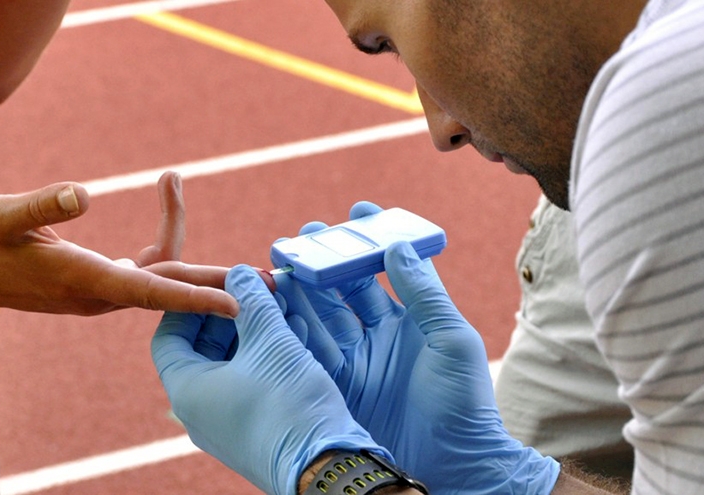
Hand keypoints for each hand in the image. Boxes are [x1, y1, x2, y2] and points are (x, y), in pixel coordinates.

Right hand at [0, 172, 239, 315]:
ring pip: (162, 272)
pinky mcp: (103, 279)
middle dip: (221, 284)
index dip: (193, 296)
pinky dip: (165, 237)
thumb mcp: (4, 215)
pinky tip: (171, 198)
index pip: (148, 290)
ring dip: (202, 262)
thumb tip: (85, 194)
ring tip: (232, 242)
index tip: (237, 303)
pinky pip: (147, 264)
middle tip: (272, 284)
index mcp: (81, 279)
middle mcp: (100, 291)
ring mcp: (104, 288)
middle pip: (171, 285)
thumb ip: (42, 205)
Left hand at [151, 265, 387, 494]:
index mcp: (187, 390)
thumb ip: (252, 302)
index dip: (189, 303)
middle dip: (228, 313)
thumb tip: (239, 274)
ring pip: (228, 364)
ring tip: (279, 307)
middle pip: (200, 348)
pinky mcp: (251, 429)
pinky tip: (292, 335)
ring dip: (250, 332)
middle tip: (255, 289)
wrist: (325, 468)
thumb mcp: (270, 342)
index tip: (218, 282)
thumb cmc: (289, 406)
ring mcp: (225, 422)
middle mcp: (199, 410)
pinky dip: (263, 355)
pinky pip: (247, 382)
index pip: (168, 336)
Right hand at [275, 202, 559, 492]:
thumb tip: (399, 245)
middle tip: (302, 236)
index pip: (381, 270)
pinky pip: (308, 350)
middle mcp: (374, 335)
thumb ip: (424, 294)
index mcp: (406, 320)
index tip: (357, 210)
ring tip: (283, 261)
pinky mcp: (334, 385)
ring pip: (319, 314)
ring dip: (301, 288)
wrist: (454, 466)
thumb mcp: (452, 340)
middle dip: (322, 260)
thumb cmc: (464, 403)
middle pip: (340, 289)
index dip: (368, 240)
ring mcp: (352, 359)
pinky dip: (293, 327)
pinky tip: (279, 305)